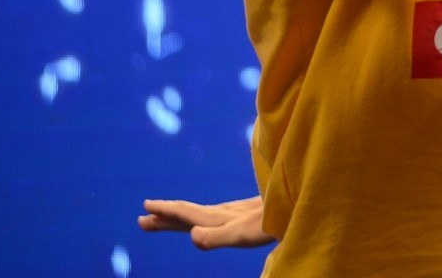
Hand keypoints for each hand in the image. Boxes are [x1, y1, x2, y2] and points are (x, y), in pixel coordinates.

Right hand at [138, 196, 274, 249]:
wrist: (299, 205)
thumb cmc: (270, 224)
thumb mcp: (242, 234)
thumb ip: (216, 237)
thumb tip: (191, 237)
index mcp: (218, 218)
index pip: (187, 213)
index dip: (166, 212)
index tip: (145, 207)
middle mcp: (224, 213)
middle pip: (189, 213)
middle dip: (166, 217)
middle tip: (142, 219)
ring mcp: (236, 213)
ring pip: (201, 213)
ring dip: (181, 216)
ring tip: (166, 217)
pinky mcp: (247, 215)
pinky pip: (216, 216)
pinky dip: (202, 218)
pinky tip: (207, 219)